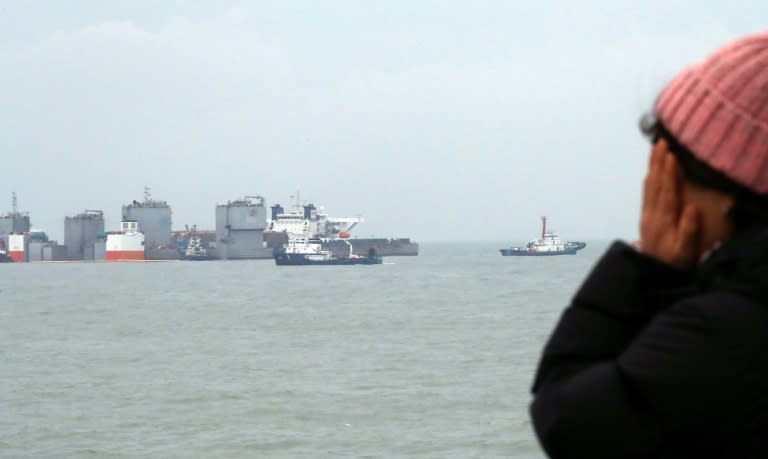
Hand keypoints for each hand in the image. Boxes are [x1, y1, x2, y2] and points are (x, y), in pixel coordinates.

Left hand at [639, 140, 700, 268]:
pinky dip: (649, 178)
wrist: (653, 272)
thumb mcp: (684, 250)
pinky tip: (651, 170)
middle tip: (660, 142)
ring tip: (655, 149)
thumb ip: (688, 229)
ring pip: (649, 186)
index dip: (668, 173)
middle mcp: (652, 214)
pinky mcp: (646, 216)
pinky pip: (646, 193)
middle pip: (655, 184)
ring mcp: (647, 214)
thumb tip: (692, 207)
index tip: (670, 156)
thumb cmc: (674, 261)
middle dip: (658, 162)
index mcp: (663, 220)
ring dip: (652, 166)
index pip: (666, 191)